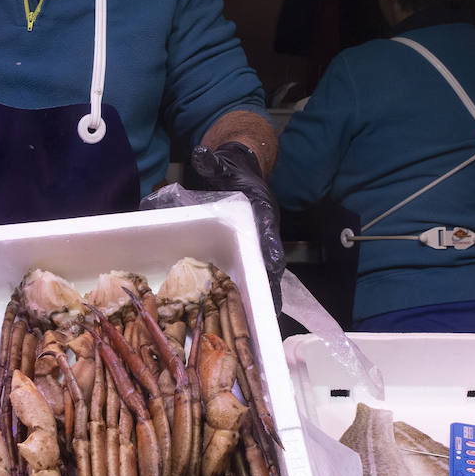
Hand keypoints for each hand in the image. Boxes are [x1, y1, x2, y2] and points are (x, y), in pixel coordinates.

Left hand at [189, 142, 285, 311]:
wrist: (238, 173)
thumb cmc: (232, 171)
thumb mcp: (222, 165)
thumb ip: (213, 162)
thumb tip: (202, 154)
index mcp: (261, 209)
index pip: (268, 231)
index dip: (271, 249)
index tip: (272, 265)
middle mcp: (265, 230)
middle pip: (271, 262)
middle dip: (271, 285)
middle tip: (271, 308)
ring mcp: (258, 244)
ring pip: (264, 274)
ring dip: (264, 296)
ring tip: (265, 322)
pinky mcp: (248, 253)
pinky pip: (250, 275)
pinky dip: (250, 293)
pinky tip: (244, 314)